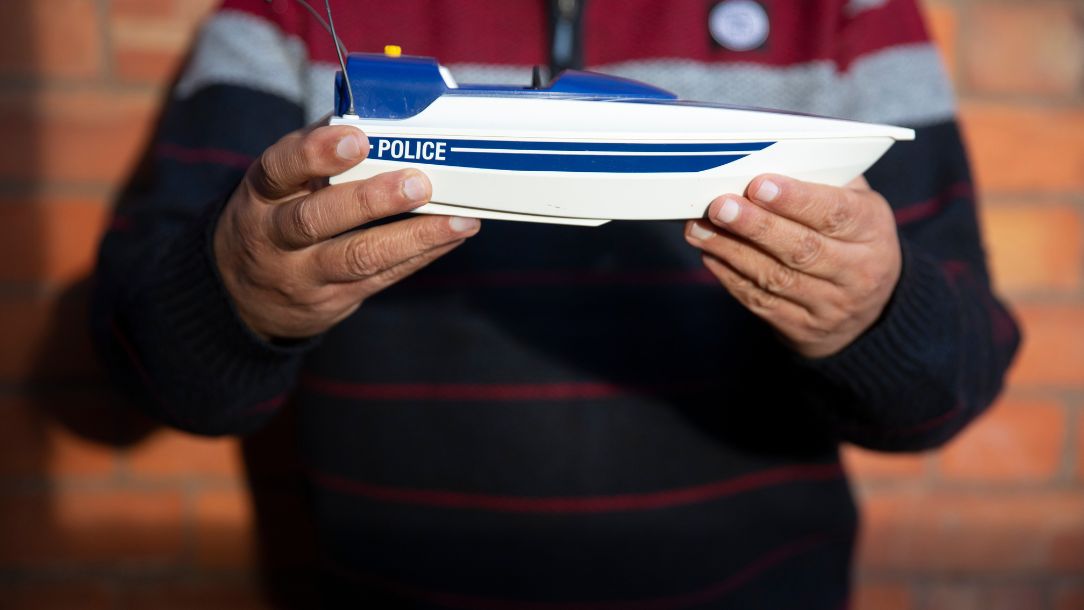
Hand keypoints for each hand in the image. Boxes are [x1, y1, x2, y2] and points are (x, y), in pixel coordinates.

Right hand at [214, 124, 480, 339]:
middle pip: (316, 219)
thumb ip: (320, 152)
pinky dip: (420, 254)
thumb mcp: (280, 183)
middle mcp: (275, 237)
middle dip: (371, 201)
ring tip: (457, 220)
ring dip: (413, 237)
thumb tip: (380, 114)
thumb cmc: (276, 215)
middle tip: (417, 184)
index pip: (280, 170)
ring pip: (357, 257)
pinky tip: (451, 236)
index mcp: (262, 194)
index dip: (316, 153)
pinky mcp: (334, 300)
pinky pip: (382, 277)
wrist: (245, 294)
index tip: (357, 137)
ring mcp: (304, 274)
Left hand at [684, 174, 901, 358]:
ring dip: (731, 251)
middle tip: (720, 206)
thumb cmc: (850, 237)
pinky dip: (731, 276)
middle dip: (756, 226)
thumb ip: (821, 180)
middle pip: (802, 249)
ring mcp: (831, 306)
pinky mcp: (803, 329)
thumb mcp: (854, 203)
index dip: (796, 199)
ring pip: (776, 278)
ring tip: (699, 228)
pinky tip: (710, 254)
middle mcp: (858, 272)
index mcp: (872, 231)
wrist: (868, 309)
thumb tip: (768, 155)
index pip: (835, 213)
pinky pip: (761, 302)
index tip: (759, 184)